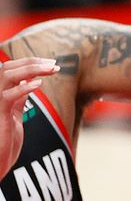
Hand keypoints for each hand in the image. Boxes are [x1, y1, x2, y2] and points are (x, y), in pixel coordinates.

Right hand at [0, 57, 59, 175]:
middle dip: (32, 63)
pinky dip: (23, 87)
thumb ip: (19, 98)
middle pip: (7, 68)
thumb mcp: (13, 114)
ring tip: (51, 69)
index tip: (50, 63)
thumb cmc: (5, 141)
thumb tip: (30, 80)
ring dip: (31, 69)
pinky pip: (7, 97)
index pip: (9, 68)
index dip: (29, 62)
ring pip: (6, 76)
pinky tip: (38, 84)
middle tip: (54, 65)